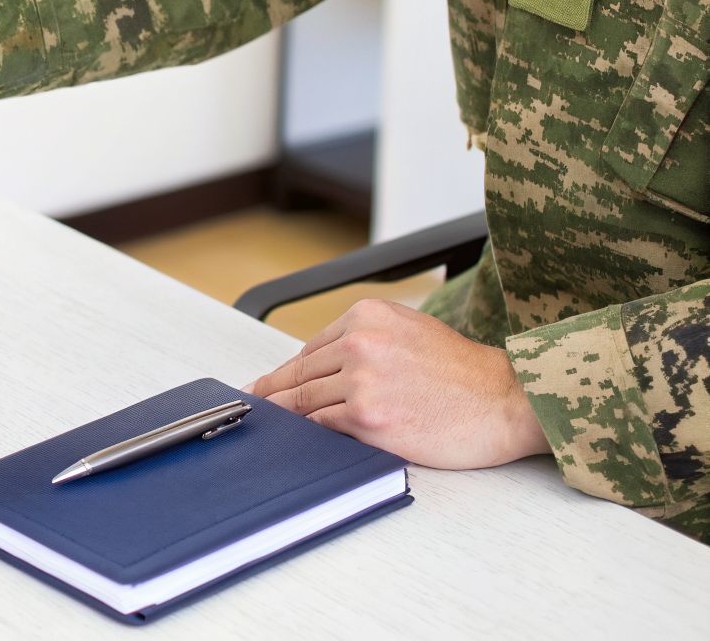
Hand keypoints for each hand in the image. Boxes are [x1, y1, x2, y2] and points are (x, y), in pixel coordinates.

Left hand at [245, 299, 549, 468]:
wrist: (506, 401)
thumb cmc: (464, 374)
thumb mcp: (409, 331)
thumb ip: (363, 340)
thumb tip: (316, 363)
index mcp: (367, 316)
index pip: (311, 349)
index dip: (285, 372)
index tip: (265, 384)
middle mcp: (360, 342)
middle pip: (300, 374)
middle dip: (273, 393)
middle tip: (252, 405)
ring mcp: (362, 380)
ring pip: (305, 401)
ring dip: (286, 417)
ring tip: (269, 426)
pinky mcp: (367, 416)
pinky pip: (321, 426)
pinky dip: (308, 434)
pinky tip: (297, 440)